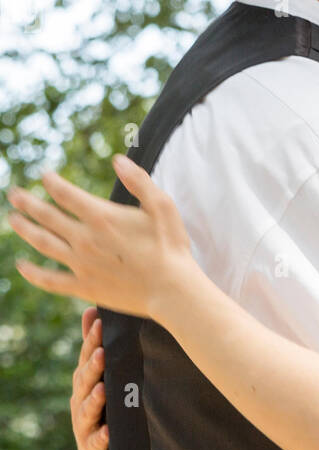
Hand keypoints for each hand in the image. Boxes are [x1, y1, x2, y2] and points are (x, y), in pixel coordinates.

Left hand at [8, 157, 192, 318]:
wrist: (171, 290)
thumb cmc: (171, 246)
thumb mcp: (162, 206)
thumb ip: (139, 181)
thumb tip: (117, 159)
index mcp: (102, 217)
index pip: (66, 194)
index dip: (52, 182)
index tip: (44, 175)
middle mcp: (85, 238)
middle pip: (47, 216)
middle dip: (27, 202)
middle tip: (13, 193)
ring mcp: (80, 264)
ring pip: (43, 243)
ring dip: (25, 229)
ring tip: (12, 219)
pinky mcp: (83, 287)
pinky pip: (50, 280)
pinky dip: (32, 273)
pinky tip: (21, 266)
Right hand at [71, 307, 108, 449]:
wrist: (105, 444)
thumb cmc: (104, 400)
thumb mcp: (99, 372)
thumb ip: (94, 344)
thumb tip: (91, 308)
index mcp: (84, 379)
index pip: (87, 357)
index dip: (92, 341)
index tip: (100, 325)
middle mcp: (80, 399)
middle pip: (85, 381)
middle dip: (93, 367)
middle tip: (103, 353)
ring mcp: (84, 423)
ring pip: (86, 410)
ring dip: (94, 400)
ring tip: (102, 390)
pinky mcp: (91, 447)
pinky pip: (95, 442)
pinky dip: (101, 437)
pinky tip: (107, 432)